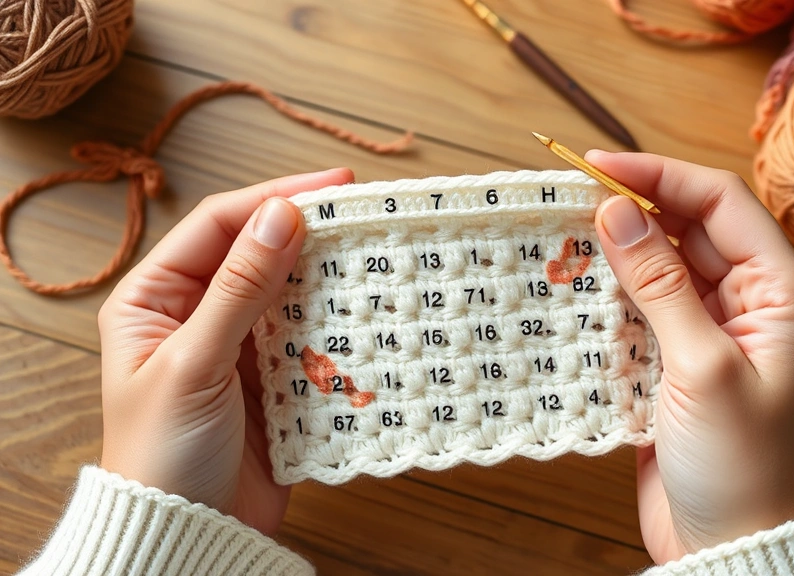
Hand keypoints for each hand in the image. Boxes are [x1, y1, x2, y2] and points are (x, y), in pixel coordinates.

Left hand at [98, 168, 353, 534]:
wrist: (193, 534)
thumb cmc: (163, 455)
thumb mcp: (195, 363)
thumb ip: (239, 288)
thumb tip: (281, 216)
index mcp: (153, 299)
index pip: (218, 226)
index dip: (273, 198)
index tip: (331, 186)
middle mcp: (196, 314)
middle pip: (258, 252)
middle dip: (307, 232)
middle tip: (362, 213)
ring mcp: (239, 347)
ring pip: (291, 292)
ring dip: (328, 276)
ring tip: (372, 255)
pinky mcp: (275, 380)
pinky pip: (312, 336)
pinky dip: (338, 324)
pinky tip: (366, 312)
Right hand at [588, 152, 793, 561]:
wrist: (727, 545)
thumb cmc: (738, 465)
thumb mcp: (700, 366)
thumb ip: (659, 283)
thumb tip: (616, 209)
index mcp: (784, 294)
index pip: (721, 203)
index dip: (660, 175)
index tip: (598, 164)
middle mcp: (753, 303)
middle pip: (689, 229)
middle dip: (632, 211)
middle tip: (567, 199)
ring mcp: (714, 331)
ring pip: (662, 266)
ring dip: (616, 253)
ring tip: (563, 238)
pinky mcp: (680, 359)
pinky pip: (645, 307)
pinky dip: (611, 295)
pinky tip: (575, 287)